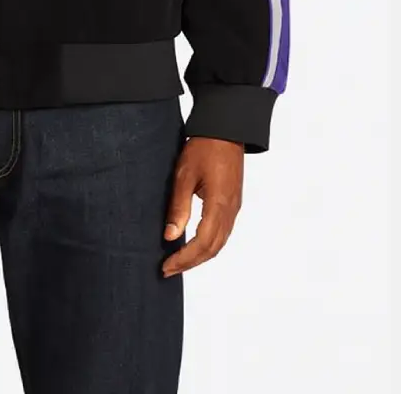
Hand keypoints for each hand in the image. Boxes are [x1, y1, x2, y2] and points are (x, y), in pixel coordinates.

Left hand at [161, 136, 243, 277]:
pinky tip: (194, 244)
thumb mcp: (184, 175)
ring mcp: (234, 207)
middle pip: (213, 249)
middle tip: (168, 269)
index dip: (184, 259)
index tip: (166, 266)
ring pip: (219, 243)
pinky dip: (208, 244)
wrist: (226, 129)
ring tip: (178, 261)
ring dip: (200, 256)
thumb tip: (170, 236)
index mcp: (219, 205)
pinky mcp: (233, 202)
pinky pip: (223, 232)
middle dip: (190, 262)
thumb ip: (179, 207)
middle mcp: (230, 211)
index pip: (202, 244)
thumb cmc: (203, 147)